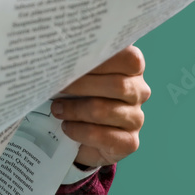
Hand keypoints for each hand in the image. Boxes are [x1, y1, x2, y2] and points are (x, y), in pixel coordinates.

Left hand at [51, 44, 150, 167]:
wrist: (78, 132)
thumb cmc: (78, 92)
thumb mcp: (78, 72)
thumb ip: (78, 61)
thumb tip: (59, 52)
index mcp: (132, 67)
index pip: (128, 58)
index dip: (100, 59)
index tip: (71, 59)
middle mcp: (139, 91)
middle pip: (118, 85)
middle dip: (81, 85)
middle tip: (56, 85)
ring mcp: (136, 117)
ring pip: (104, 111)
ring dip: (74, 109)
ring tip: (56, 108)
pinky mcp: (129, 142)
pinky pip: (103, 136)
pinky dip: (79, 130)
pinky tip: (67, 126)